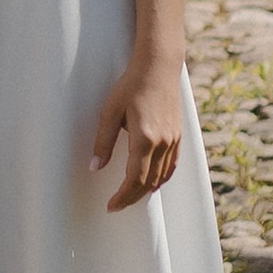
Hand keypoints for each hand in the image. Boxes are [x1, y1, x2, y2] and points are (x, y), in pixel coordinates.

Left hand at [91, 62, 185, 209]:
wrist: (159, 66)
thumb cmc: (131, 85)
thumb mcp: (110, 111)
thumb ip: (103, 141)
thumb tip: (94, 166)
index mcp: (145, 139)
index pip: (134, 179)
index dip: (122, 196)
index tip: (111, 206)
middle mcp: (163, 143)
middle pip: (148, 182)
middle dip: (132, 198)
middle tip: (117, 205)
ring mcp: (173, 140)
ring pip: (161, 176)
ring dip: (146, 190)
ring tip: (130, 197)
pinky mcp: (179, 135)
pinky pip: (172, 165)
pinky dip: (162, 178)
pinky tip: (153, 182)